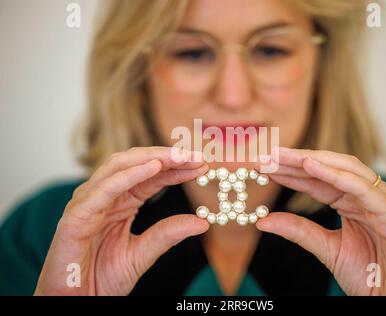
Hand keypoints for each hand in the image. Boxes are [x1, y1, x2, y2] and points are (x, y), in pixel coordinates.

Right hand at [35, 147, 208, 295]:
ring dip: (152, 158)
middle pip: (137, 164)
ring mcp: (89, 203)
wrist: (76, 303)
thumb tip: (202, 222)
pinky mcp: (77, 216)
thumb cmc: (101, 278)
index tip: (201, 164)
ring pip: (119, 167)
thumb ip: (168, 234)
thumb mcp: (142, 253)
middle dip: (167, 157)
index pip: (151, 176)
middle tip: (195, 155)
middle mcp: (104, 196)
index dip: (176, 168)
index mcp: (121, 202)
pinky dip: (129, 175)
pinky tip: (154, 167)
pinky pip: (105, 189)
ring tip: (179, 156)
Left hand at [256, 147, 385, 294]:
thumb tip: (262, 220)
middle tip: (266, 155)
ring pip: (345, 170)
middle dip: (295, 161)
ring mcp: (383, 202)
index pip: (317, 179)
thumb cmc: (369, 277)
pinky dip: (337, 175)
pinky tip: (311, 165)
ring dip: (311, 161)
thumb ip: (299, 230)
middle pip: (329, 169)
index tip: (263, 165)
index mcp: (353, 202)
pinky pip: (362, 189)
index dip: (290, 171)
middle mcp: (369, 196)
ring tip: (282, 156)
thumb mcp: (327, 248)